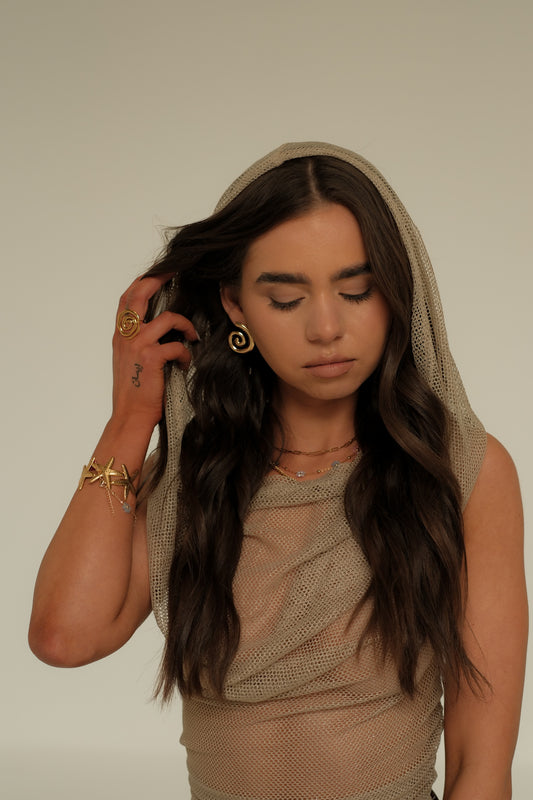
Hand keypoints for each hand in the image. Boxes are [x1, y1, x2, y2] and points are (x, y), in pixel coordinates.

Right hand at [111, 274, 197, 428]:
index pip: (127, 297)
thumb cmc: (135, 391)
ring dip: (186, 325)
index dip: (143, 281)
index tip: (160, 272)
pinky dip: (186, 353)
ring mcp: (137, 345)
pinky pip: (177, 345)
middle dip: (160, 278)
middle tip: (177, 272)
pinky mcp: (152, 357)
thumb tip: (162, 326)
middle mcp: (126, 335)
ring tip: (193, 336)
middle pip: (140, 294)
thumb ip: (139, 340)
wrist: (130, 416)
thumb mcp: (131, 360)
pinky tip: (185, 364)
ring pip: (167, 318)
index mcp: (120, 334)